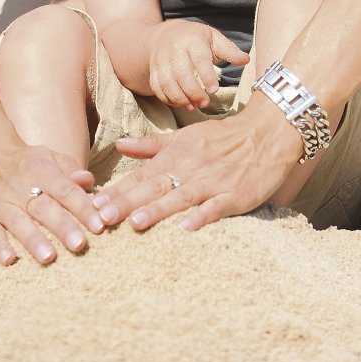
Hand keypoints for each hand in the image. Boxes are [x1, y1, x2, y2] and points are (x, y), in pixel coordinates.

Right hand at [0, 141, 105, 266]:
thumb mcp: (48, 157)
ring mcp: (2, 203)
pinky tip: (8, 260)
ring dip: (33, 240)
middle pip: (44, 208)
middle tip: (80, 244)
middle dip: (62, 227)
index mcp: (42, 172)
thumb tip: (89, 181)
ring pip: (19, 223)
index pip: (65, 190)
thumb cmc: (26, 163)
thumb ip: (70, 170)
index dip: (82, 207)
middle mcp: (22, 188)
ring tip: (49, 257)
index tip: (99, 224)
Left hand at [92, 93, 303, 231]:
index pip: (141, 175)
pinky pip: (216, 207)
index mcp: (176, 154)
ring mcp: (213, 181)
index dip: (117, 191)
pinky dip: (201, 217)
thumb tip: (120, 145)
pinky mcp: (235, 194)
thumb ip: (152, 144)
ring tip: (135, 223)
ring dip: (158, 210)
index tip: (92, 204)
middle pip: (154, 187)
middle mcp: (191, 167)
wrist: (267, 131)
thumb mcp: (185, 136)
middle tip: (101, 218)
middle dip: (127, 203)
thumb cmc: (223, 136)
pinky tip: (186, 230)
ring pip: (181, 197)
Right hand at [147, 20, 248, 109]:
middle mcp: (174, 49)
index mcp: (193, 40)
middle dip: (193, 91)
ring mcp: (161, 60)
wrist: (165, 35)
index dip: (206, 75)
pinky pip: (157, 87)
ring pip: (167, 82)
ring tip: (193, 106)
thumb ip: (229, 51)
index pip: (199, 58)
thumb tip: (246, 60)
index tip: (214, 89)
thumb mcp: (214, 38)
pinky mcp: (153, 70)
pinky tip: (180, 104)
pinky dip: (168, 99)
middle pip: (181, 73)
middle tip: (205, 103)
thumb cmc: (195, 39)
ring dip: (179, 98)